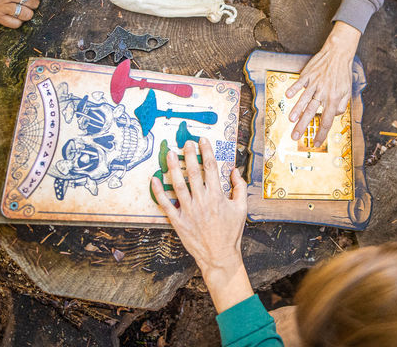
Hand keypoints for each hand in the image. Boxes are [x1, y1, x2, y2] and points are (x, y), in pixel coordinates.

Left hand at [151, 138, 252, 312]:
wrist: (219, 255)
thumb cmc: (231, 232)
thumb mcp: (241, 208)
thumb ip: (239, 187)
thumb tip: (234, 170)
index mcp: (217, 196)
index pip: (210, 167)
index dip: (206, 151)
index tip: (202, 140)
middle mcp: (201, 201)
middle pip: (192, 171)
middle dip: (188, 154)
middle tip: (185, 142)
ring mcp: (188, 211)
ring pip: (177, 184)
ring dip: (172, 166)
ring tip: (169, 153)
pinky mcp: (178, 221)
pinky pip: (165, 203)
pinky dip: (158, 191)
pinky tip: (154, 178)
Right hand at [286, 22, 360, 147]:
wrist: (338, 53)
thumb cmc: (342, 73)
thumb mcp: (347, 91)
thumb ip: (341, 106)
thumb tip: (333, 116)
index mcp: (334, 98)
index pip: (327, 120)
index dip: (321, 133)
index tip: (316, 142)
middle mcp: (323, 92)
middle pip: (312, 113)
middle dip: (303, 126)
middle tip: (295, 137)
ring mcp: (314, 83)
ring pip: (304, 99)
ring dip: (297, 110)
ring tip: (291, 120)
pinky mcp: (308, 74)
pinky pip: (300, 83)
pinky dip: (294, 89)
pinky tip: (288, 96)